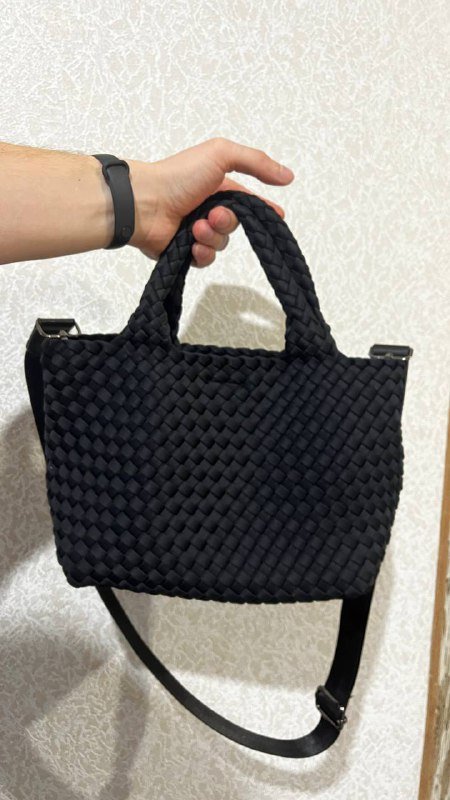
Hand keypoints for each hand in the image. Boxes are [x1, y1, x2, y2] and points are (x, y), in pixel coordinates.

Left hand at [127, 137, 294, 266]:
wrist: (144, 202)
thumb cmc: (177, 175)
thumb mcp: (221, 154)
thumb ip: (256, 162)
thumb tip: (287, 176)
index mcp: (217, 186)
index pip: (248, 199)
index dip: (264, 209)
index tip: (279, 216)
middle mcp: (206, 208)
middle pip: (236, 224)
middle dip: (229, 221)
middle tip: (215, 215)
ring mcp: (195, 230)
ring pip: (222, 243)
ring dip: (213, 236)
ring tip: (196, 227)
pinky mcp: (183, 251)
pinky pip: (206, 259)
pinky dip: (202, 252)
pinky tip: (192, 244)